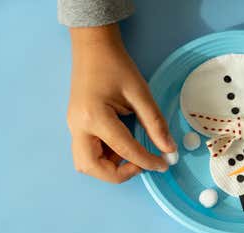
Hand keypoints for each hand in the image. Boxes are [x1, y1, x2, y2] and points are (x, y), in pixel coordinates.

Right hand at [67, 24, 176, 182]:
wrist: (93, 47)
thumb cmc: (116, 65)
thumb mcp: (140, 93)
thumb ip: (155, 124)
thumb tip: (169, 149)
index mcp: (94, 117)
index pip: (124, 150)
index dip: (147, 161)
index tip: (164, 165)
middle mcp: (78, 126)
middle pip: (92, 167)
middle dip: (118, 173)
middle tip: (140, 164)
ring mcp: (73, 127)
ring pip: (86, 164)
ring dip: (108, 167)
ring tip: (131, 154)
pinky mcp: (76, 127)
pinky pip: (88, 152)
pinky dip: (105, 157)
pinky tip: (122, 145)